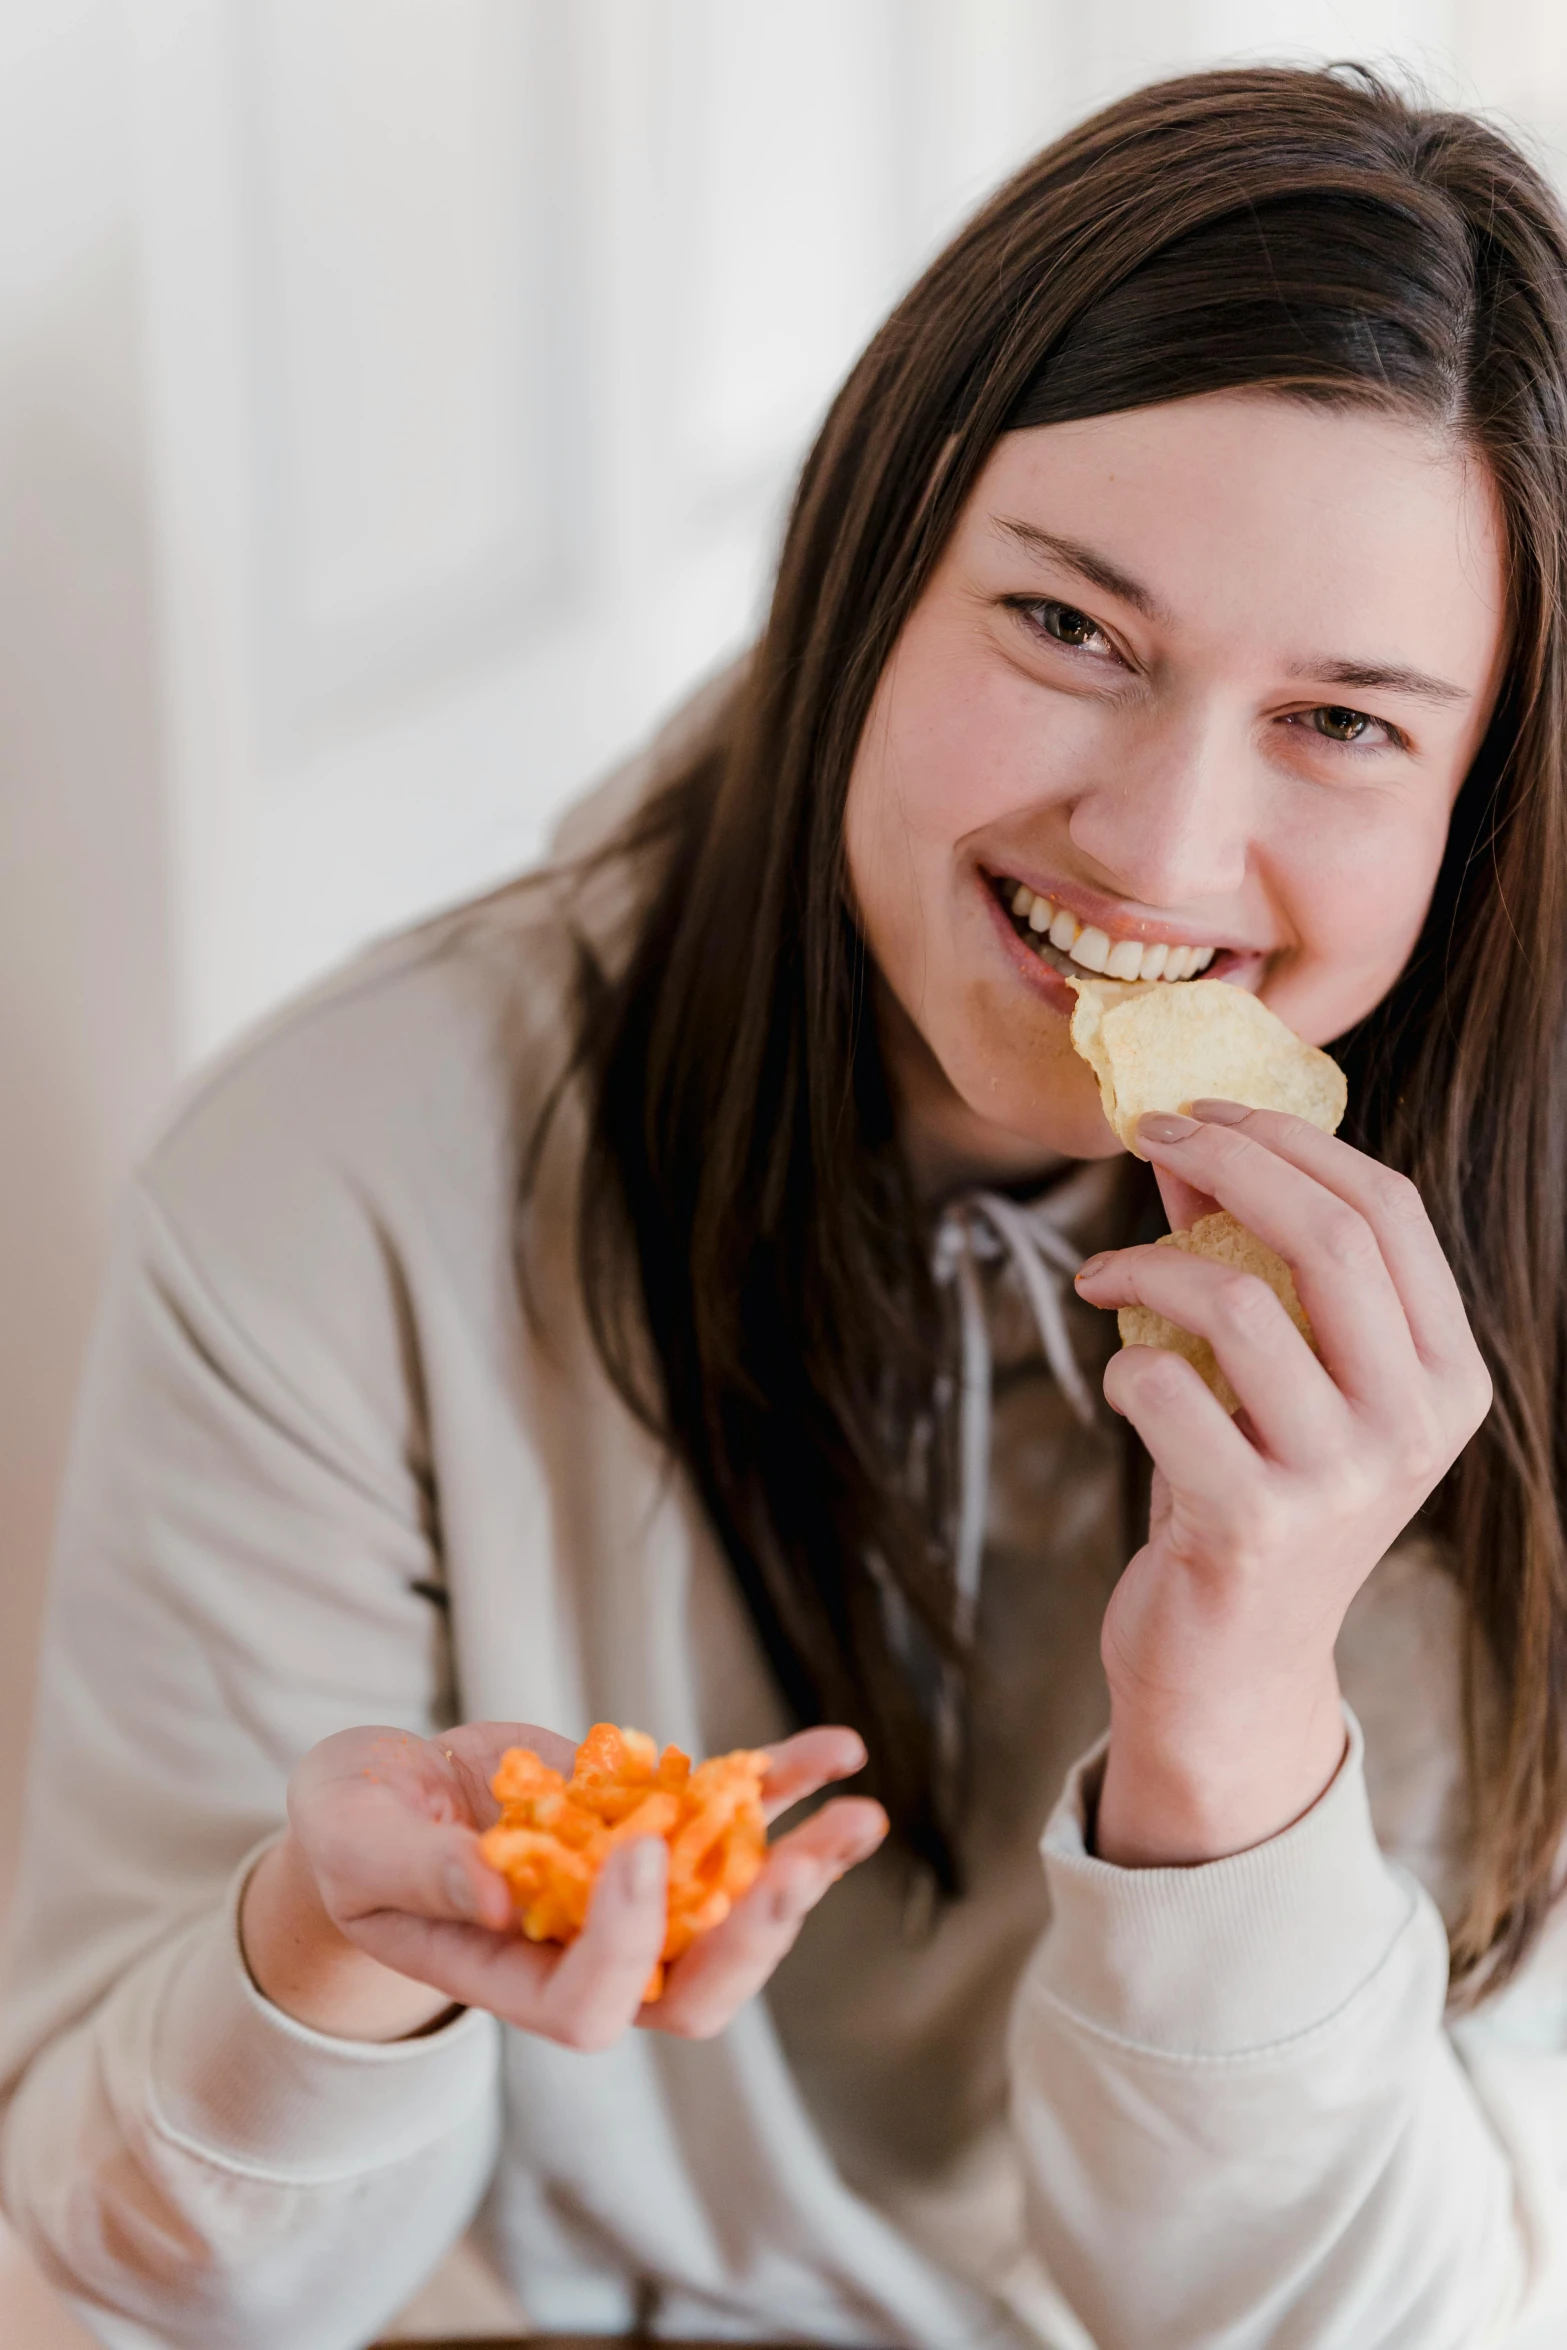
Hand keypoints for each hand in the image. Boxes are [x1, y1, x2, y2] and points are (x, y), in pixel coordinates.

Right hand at [241, 1719, 884, 2047]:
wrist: (387, 1794)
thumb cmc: (352, 1835)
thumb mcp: (352, 1844)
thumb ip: (415, 1873)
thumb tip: (495, 1897)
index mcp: (512, 1977)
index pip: (588, 2002)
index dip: (620, 1943)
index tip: (630, 1854)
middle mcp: (590, 1949)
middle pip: (694, 1982)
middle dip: (757, 1935)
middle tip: (800, 1872)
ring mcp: (633, 1887)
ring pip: (736, 1902)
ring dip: (805, 1862)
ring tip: (860, 1813)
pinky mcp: (654, 1818)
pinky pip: (735, 1811)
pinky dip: (787, 1782)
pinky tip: (837, 1750)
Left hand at [1072, 1100, 1490, 1867]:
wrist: (1232, 1666)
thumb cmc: (1250, 1496)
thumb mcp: (1277, 1377)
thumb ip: (1249, 1261)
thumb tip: (1188, 1143)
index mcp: (1446, 1375)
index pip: (1387, 1208)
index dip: (1288, 1139)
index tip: (1202, 1112)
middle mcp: (1414, 1425)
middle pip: (1329, 1235)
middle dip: (1225, 1160)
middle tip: (1147, 1138)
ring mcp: (1341, 1480)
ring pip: (1240, 1303)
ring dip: (1147, 1262)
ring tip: (1103, 1274)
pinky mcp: (1254, 1524)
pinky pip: (1165, 1388)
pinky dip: (1124, 1359)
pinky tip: (1119, 1372)